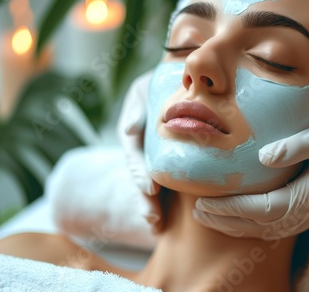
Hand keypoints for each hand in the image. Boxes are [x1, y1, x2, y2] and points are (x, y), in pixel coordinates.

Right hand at [117, 71, 161, 231]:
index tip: (150, 188)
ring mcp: (154, 160)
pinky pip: (168, 184)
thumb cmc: (159, 84)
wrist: (178, 82)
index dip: (141, 175)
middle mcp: (142, 152)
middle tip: (153, 220)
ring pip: (151, 187)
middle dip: (145, 201)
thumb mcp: (143, 90)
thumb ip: (135, 109)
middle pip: (141, 180)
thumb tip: (130, 131)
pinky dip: (167, 202)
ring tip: (157, 227)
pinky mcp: (169, 165)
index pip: (136, 159)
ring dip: (153, 207)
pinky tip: (168, 220)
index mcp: (135, 137)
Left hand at [193, 107, 308, 237]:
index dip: (232, 209)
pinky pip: (278, 226)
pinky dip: (253, 225)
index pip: (263, 209)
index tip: (206, 203)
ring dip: (237, 226)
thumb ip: (295, 146)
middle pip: (261, 226)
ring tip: (210, 217)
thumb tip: (262, 157)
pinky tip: (238, 218)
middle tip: (198, 212)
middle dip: (226, 221)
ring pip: (268, 230)